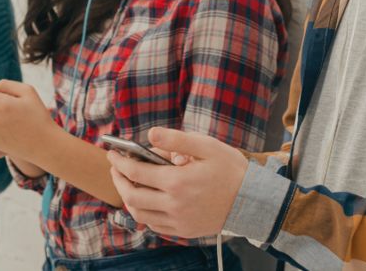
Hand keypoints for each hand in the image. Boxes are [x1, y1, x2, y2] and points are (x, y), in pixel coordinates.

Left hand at [106, 127, 247, 237]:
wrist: (252, 200)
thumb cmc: (230, 169)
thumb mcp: (206, 146)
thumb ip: (176, 139)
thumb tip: (150, 134)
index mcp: (177, 181)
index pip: (135, 172)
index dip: (119, 162)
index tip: (112, 154)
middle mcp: (174, 205)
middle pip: (131, 196)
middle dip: (118, 180)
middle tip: (115, 168)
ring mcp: (178, 221)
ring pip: (140, 214)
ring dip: (128, 198)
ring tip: (128, 184)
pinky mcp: (184, 231)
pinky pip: (154, 225)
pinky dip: (144, 213)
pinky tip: (146, 201)